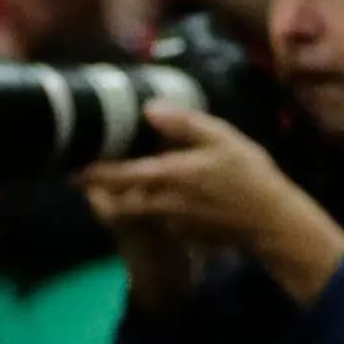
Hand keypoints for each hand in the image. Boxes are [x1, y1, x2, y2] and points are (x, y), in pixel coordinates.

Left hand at [80, 105, 343, 301]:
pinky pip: (156, 222)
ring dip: (122, 202)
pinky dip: (148, 211)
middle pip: (119, 203)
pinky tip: (159, 198)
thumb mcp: (221, 138)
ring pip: (136, 214)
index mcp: (169, 176)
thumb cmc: (248, 175)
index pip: (120, 176)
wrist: (270, 222)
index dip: (94, 174)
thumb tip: (149, 109)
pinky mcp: (184, 234)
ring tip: (118, 186)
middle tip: (89, 179)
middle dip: (101, 195)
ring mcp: (172, 223)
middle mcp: (163, 203)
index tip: (73, 168)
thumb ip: (184, 123)